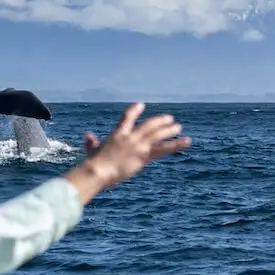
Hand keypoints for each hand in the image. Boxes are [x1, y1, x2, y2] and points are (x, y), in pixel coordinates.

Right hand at [65, 102, 190, 195]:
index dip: (135, 110)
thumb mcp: (92, 150)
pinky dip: (176, 144)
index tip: (141, 104)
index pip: (127, 118)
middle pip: (149, 125)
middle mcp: (130, 137)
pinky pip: (164, 149)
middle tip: (169, 118)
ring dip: (169, 129)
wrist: (99, 170)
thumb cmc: (94, 163)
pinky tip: (187, 141)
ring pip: (158, 134)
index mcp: (117, 134)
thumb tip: (87, 135)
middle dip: (159, 121)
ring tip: (178, 127)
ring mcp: (139, 145)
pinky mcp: (145, 155)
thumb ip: (91, 142)